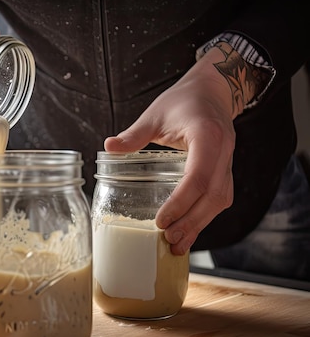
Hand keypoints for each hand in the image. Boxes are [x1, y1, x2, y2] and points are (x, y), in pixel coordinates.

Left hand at [104, 47, 244, 254]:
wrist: (212, 91)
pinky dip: (204, 217)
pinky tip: (188, 231)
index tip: (161, 220)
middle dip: (192, 221)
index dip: (181, 202)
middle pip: (213, 195)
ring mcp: (228, 162)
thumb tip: (108, 147)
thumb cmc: (182, 101)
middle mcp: (223, 151)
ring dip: (200, 225)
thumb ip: (134, 134)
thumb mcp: (154, 114)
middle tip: (168, 239)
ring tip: (177, 245)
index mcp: (207, 136)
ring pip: (220, 200)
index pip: (197, 176)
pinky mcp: (225, 170)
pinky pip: (218, 198)